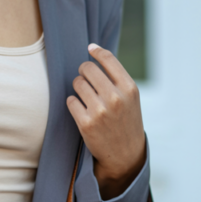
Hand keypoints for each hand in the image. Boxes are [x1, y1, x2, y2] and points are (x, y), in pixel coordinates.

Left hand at [66, 43, 145, 199]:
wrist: (125, 154)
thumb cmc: (126, 119)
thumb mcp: (130, 96)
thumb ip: (115, 75)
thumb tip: (92, 48)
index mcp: (129, 88)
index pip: (108, 58)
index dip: (95, 50)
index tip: (89, 48)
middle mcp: (115, 98)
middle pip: (87, 68)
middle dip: (83, 71)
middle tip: (86, 79)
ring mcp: (100, 111)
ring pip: (77, 83)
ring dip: (78, 88)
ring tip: (87, 97)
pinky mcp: (85, 124)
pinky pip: (70, 100)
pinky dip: (74, 103)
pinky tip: (82, 111)